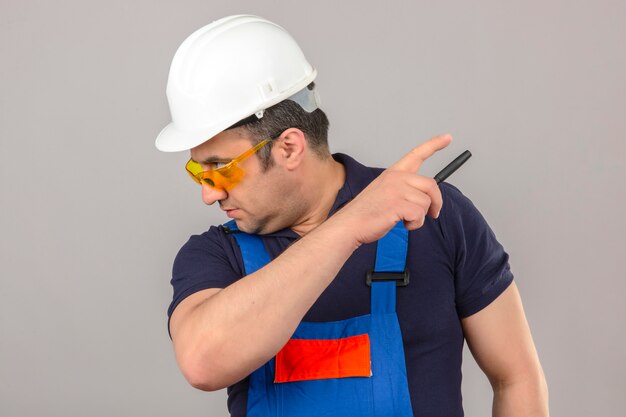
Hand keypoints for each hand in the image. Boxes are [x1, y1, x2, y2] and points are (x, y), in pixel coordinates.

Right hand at [332, 134, 451, 245]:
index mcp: (393, 173)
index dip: (434, 144)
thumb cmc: (367, 212)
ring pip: (426, 203)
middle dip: (436, 202)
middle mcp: (396, 177)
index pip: (417, 154)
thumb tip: (426, 199)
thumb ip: (404, 189)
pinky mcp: (398, 205)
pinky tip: (402, 224)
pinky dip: (415, 224)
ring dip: (420, 217)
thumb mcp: (385, 192)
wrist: (350, 224)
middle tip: (434, 214)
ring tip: (404, 220)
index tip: (447, 138)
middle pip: (431, 185)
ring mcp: (397, 190)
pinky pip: (420, 215)